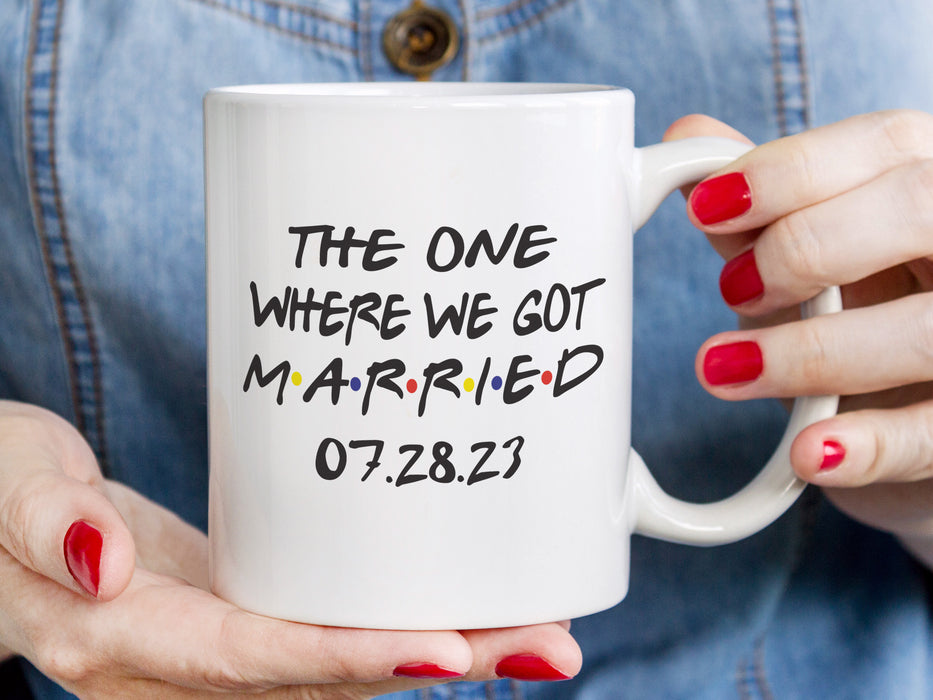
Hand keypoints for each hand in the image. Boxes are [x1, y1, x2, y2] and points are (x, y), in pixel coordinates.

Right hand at [0, 400, 580, 697]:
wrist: (5, 514)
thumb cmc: (1, 490)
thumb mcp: (6, 485)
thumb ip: (47, 523)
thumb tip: (105, 565)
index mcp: (122, 638)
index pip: (251, 660)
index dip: (345, 660)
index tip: (447, 651)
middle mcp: (181, 662)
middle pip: (325, 680)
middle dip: (440, 664)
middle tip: (548, 645)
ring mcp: (219, 645)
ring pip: (342, 667)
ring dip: (445, 653)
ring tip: (538, 632)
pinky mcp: (240, 614)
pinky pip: (329, 637)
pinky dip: (398, 628)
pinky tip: (465, 610)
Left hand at [665, 111, 932, 566]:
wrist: (910, 415)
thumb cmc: (862, 310)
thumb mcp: (810, 253)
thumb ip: (760, 206)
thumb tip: (687, 137)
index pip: (888, 142)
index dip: (791, 169)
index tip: (706, 207)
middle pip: (920, 206)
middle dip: (809, 244)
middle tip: (732, 288)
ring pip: (928, 330)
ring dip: (812, 352)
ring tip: (722, 370)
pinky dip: (869, 446)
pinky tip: (808, 454)